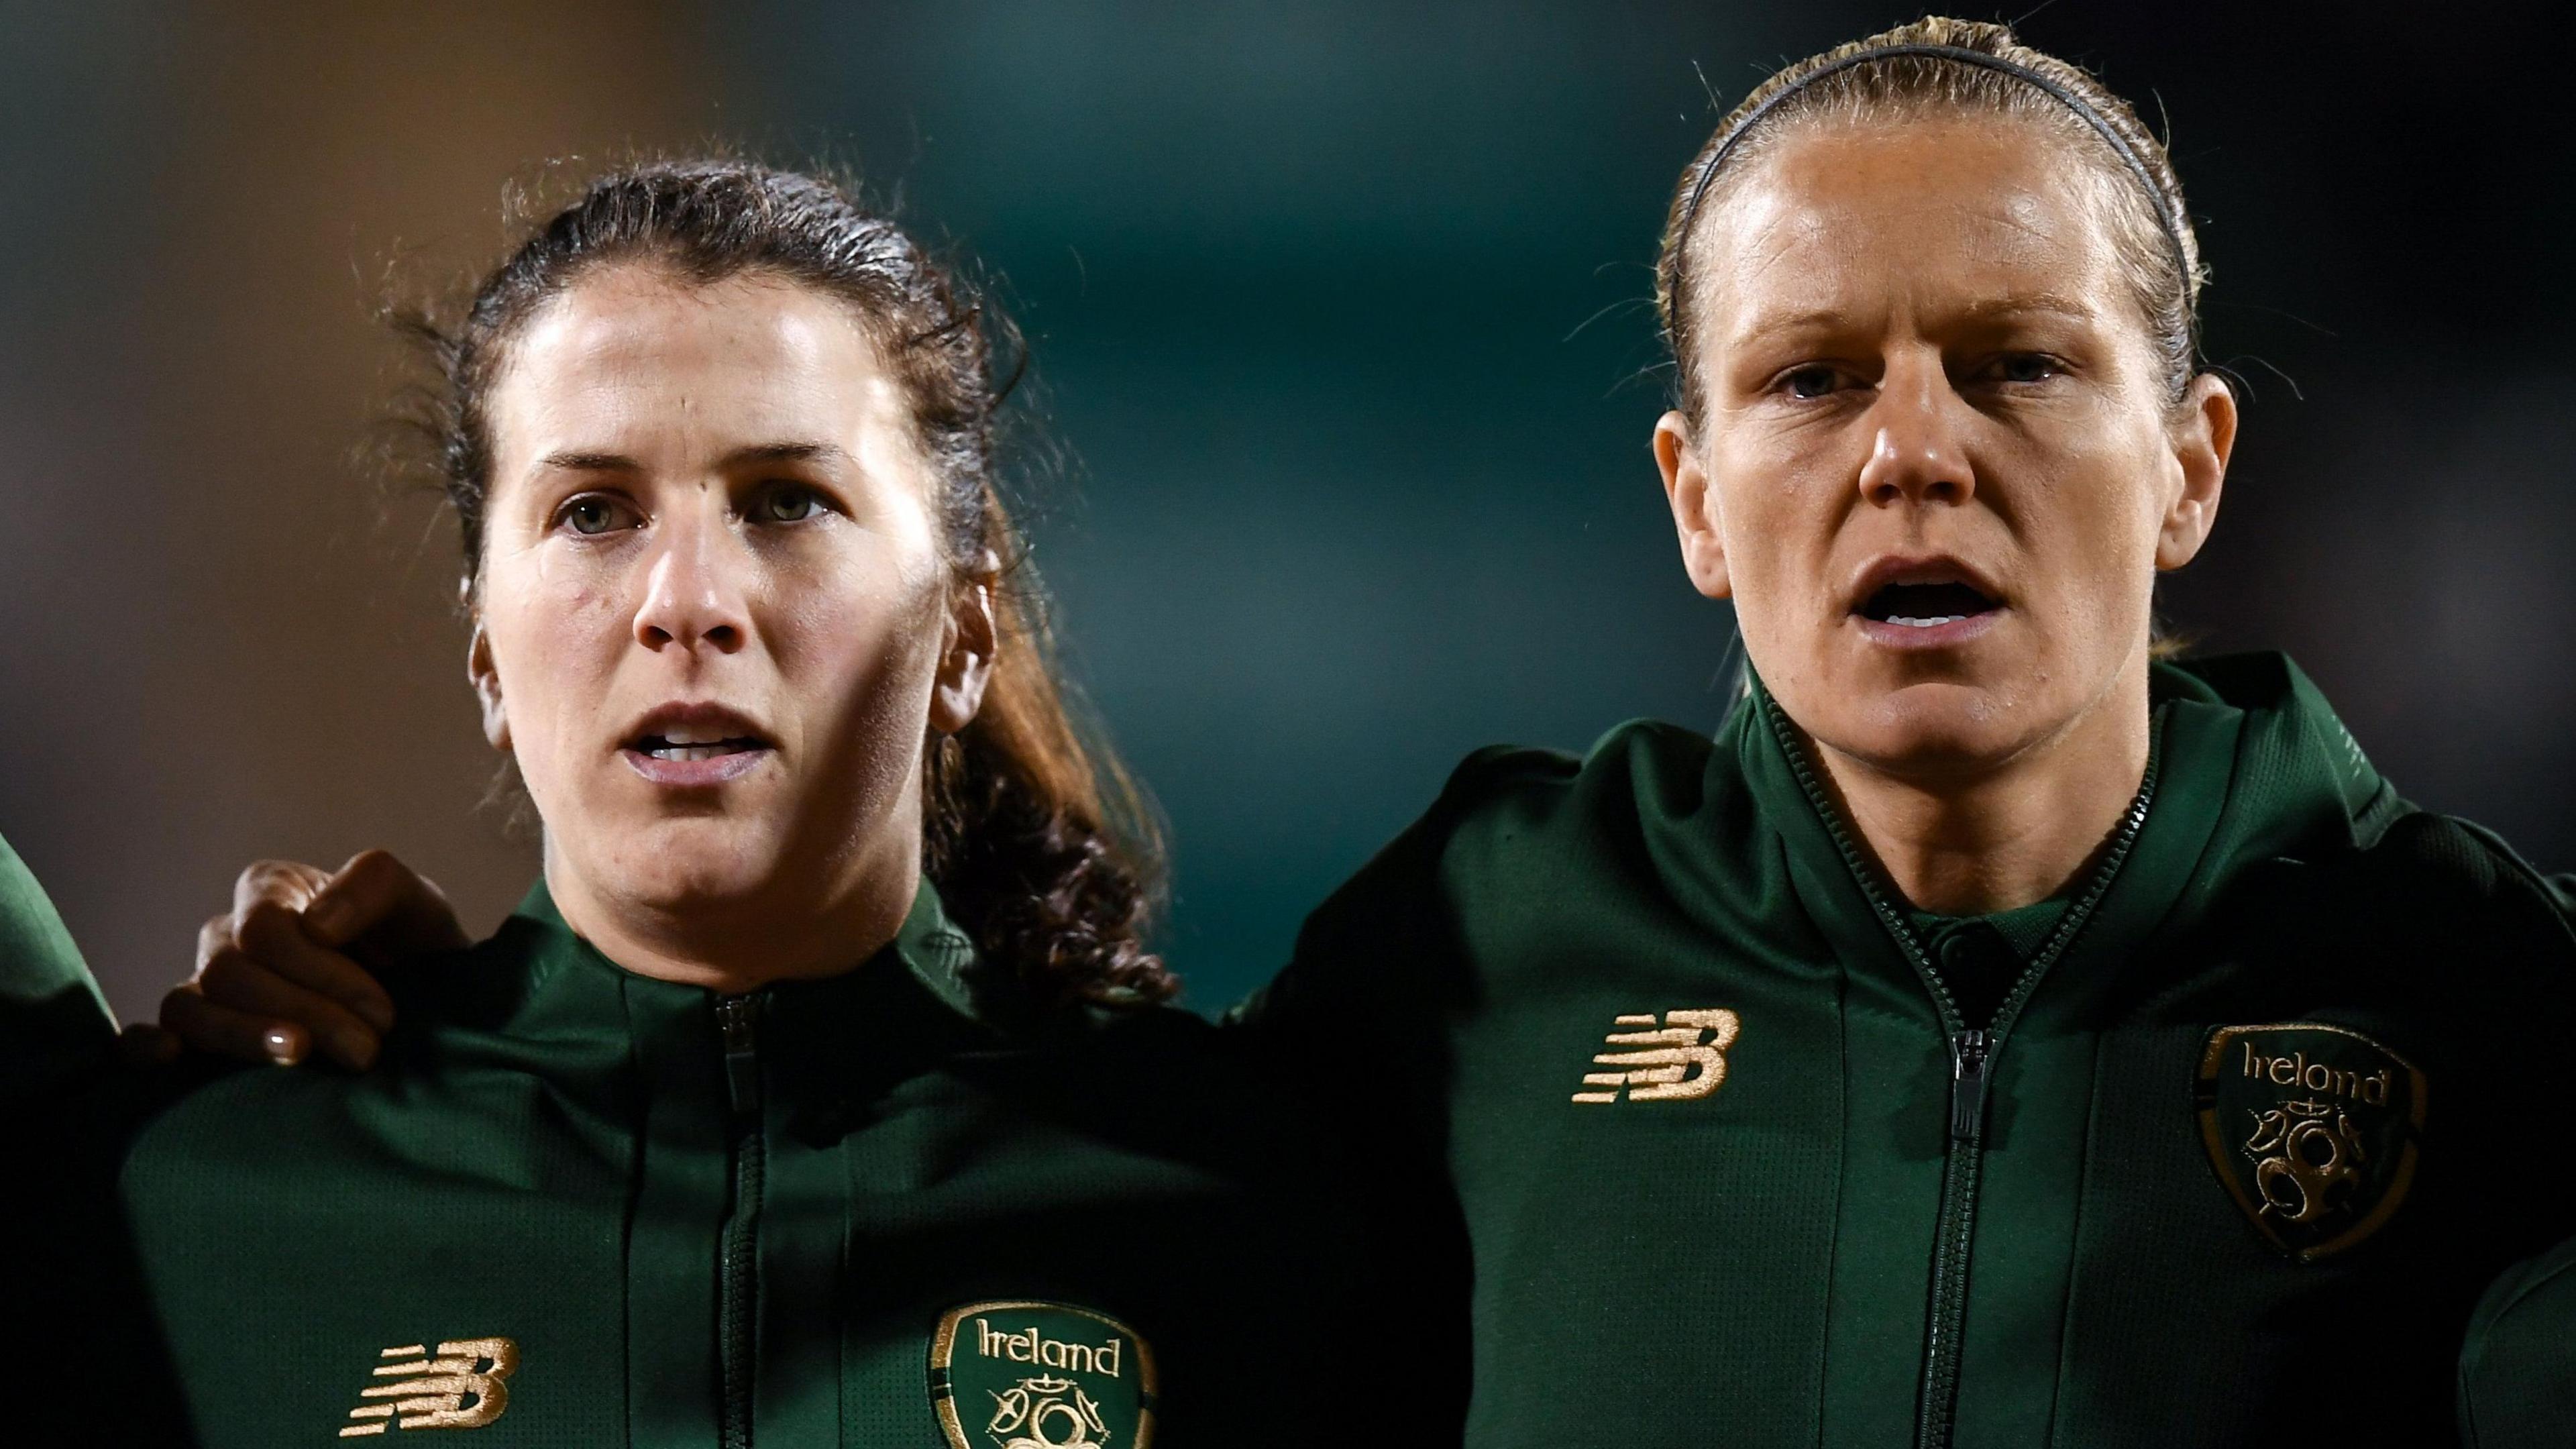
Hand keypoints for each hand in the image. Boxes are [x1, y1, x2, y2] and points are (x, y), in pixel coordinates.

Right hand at [143, 850, 469, 1069]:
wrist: (430, 1008)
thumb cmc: (416, 949)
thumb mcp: (416, 904)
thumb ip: (372, 886)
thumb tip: (315, 925)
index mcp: (273, 889)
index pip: (266, 930)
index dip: (322, 973)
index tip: (383, 1014)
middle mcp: (230, 935)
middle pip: (230, 971)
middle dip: (304, 1012)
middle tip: (365, 1051)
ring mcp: (206, 988)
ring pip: (187, 1006)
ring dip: (241, 1036)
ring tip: (297, 1057)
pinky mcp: (196, 1037)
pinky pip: (139, 1037)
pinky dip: (144, 1046)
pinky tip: (172, 1058)